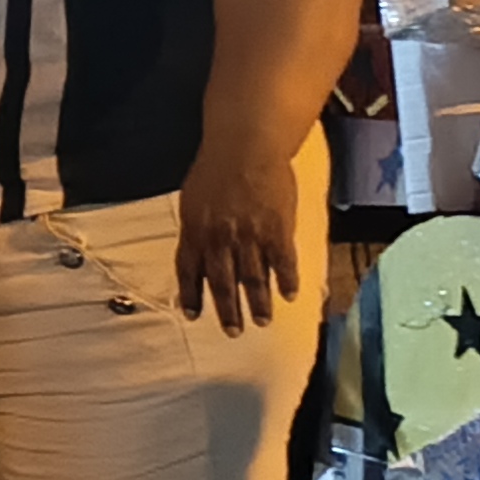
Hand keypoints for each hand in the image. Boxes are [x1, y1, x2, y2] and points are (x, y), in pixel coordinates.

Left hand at [173, 142, 300, 334]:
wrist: (246, 147)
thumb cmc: (216, 169)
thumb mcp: (193, 200)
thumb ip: (196, 229)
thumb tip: (198, 252)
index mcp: (194, 230)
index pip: (188, 271)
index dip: (191, 295)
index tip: (193, 315)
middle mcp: (219, 238)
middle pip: (222, 282)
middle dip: (228, 311)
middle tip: (233, 332)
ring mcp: (248, 236)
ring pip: (253, 278)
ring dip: (258, 303)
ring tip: (262, 321)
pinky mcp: (277, 229)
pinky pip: (282, 262)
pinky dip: (286, 281)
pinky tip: (291, 295)